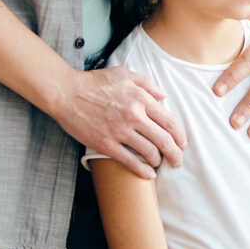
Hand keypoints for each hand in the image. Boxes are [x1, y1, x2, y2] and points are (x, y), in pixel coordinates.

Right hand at [52, 65, 185, 177]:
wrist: (67, 93)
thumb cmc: (95, 82)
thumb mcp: (124, 74)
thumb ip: (147, 84)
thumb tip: (164, 96)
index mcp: (141, 98)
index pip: (169, 121)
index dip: (180, 136)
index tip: (182, 144)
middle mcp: (134, 115)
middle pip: (164, 140)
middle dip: (175, 154)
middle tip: (178, 161)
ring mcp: (120, 131)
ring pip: (149, 152)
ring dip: (158, 161)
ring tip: (159, 164)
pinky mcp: (106, 144)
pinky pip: (129, 161)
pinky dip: (142, 170)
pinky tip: (148, 174)